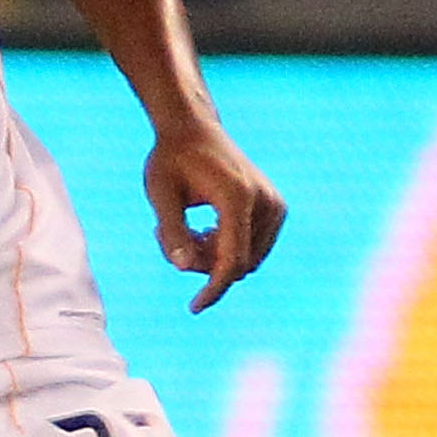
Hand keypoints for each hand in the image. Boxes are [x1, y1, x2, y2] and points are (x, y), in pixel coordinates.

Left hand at [145, 118, 286, 313]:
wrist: (193, 129)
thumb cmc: (171, 159)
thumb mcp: (160, 193)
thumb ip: (172, 231)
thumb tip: (182, 267)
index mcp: (238, 197)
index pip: (232, 260)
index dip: (213, 289)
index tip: (193, 307)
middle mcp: (265, 202)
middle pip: (239, 264)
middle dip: (203, 265)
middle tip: (167, 238)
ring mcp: (275, 205)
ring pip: (246, 260)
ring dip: (212, 257)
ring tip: (183, 229)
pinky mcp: (276, 208)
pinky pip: (252, 249)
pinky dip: (225, 249)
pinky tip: (202, 229)